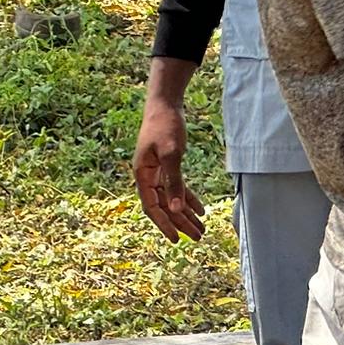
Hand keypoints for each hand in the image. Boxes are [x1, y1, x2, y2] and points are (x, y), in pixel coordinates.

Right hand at [133, 93, 206, 240]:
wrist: (164, 105)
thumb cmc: (164, 126)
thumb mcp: (171, 154)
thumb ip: (173, 182)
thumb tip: (177, 208)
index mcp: (142, 175)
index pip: (152, 207)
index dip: (164, 224)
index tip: (177, 239)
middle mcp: (147, 177)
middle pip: (164, 206)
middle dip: (180, 223)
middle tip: (198, 237)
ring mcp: (156, 172)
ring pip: (171, 199)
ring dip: (185, 214)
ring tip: (201, 229)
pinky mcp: (166, 165)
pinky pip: (177, 188)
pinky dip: (188, 199)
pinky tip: (200, 210)